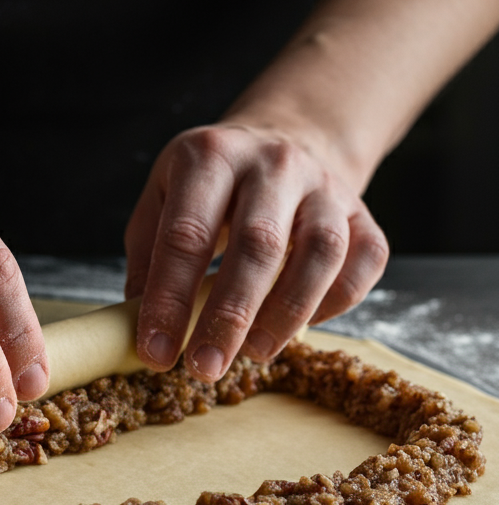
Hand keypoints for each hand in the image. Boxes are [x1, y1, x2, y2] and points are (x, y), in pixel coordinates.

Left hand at [124, 123, 388, 379]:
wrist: (287, 137)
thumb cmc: (211, 185)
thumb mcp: (162, 200)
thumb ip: (149, 258)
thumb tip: (140, 327)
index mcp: (210, 156)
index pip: (186, 235)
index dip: (169, 299)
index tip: (156, 352)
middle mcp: (272, 163)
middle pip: (258, 244)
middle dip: (228, 316)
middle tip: (204, 367)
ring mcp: (325, 185)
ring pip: (320, 252)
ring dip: (286, 314)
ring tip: (253, 353)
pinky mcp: (363, 212)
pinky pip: (364, 261)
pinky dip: (335, 302)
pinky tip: (301, 326)